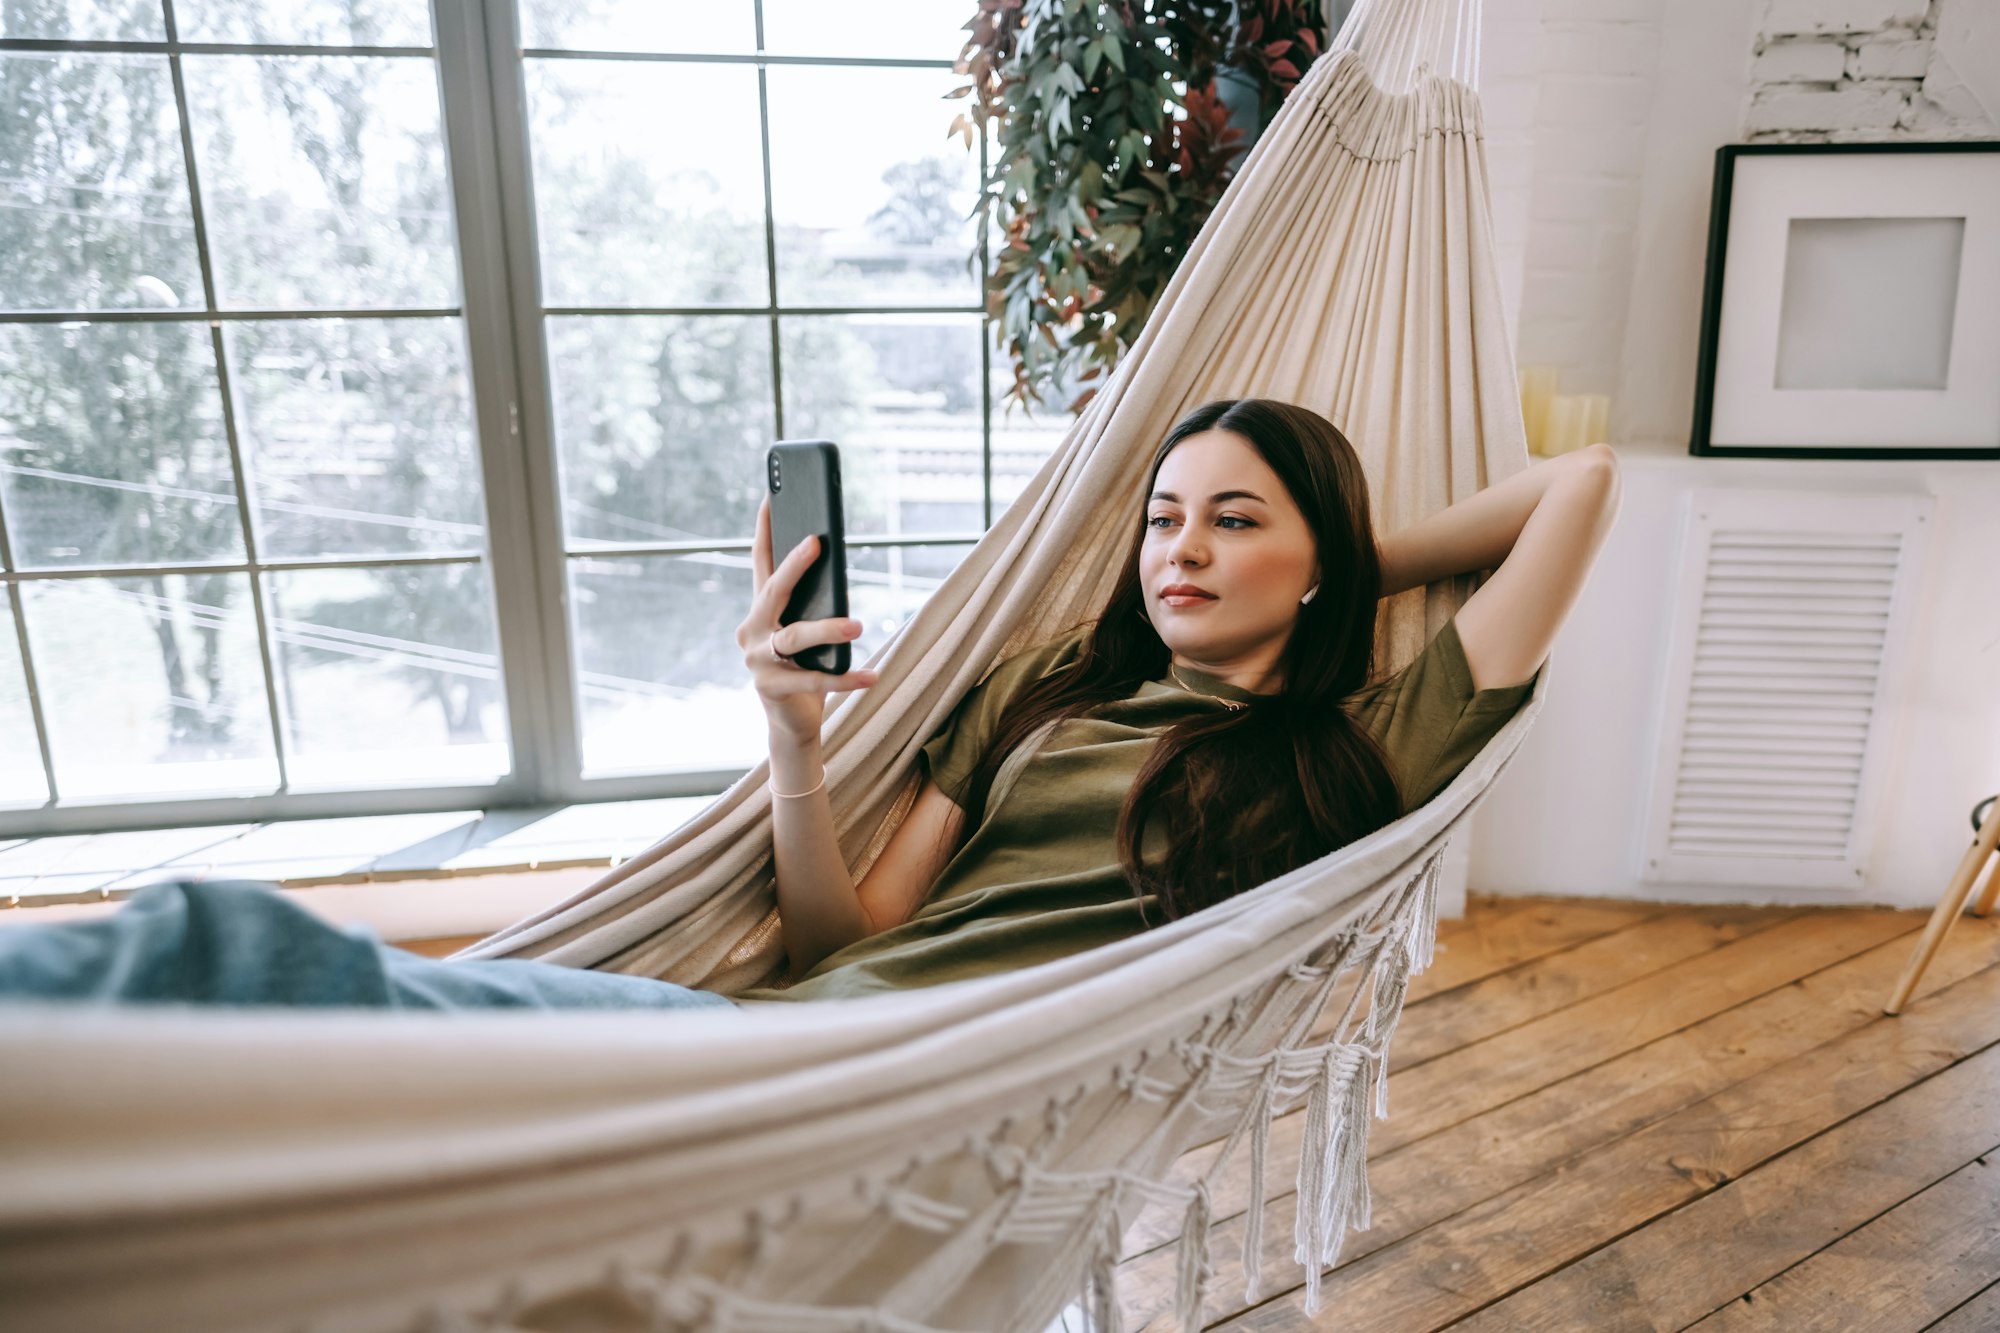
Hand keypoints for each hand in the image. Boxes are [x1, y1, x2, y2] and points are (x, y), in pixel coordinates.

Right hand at [737, 496, 879, 744]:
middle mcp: (752, 629)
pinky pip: (812, 678)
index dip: (764, 529)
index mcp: (761, 610)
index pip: (760, 561)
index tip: (771, 496)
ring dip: (827, 629)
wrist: (792, 721)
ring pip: (794, 636)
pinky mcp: (770, 687)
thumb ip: (815, 605)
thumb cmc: (806, 668)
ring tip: (858, 626)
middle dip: (794, 565)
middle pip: (772, 590)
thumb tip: (840, 578)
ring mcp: (756, 659)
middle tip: (816, 543)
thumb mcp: (809, 631)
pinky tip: (871, 675)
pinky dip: (845, 677)